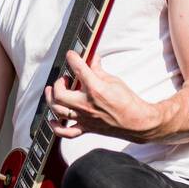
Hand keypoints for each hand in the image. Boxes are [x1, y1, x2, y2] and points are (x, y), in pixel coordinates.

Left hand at [45, 50, 159, 141]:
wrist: (137, 122)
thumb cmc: (128, 102)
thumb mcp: (114, 80)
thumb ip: (98, 70)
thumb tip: (92, 59)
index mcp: (95, 89)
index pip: (78, 69)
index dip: (72, 58)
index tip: (71, 55)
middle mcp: (86, 105)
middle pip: (59, 94)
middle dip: (58, 83)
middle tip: (64, 79)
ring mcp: (84, 118)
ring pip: (58, 110)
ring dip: (52, 100)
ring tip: (54, 92)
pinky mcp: (86, 128)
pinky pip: (66, 132)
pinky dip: (56, 127)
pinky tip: (52, 120)